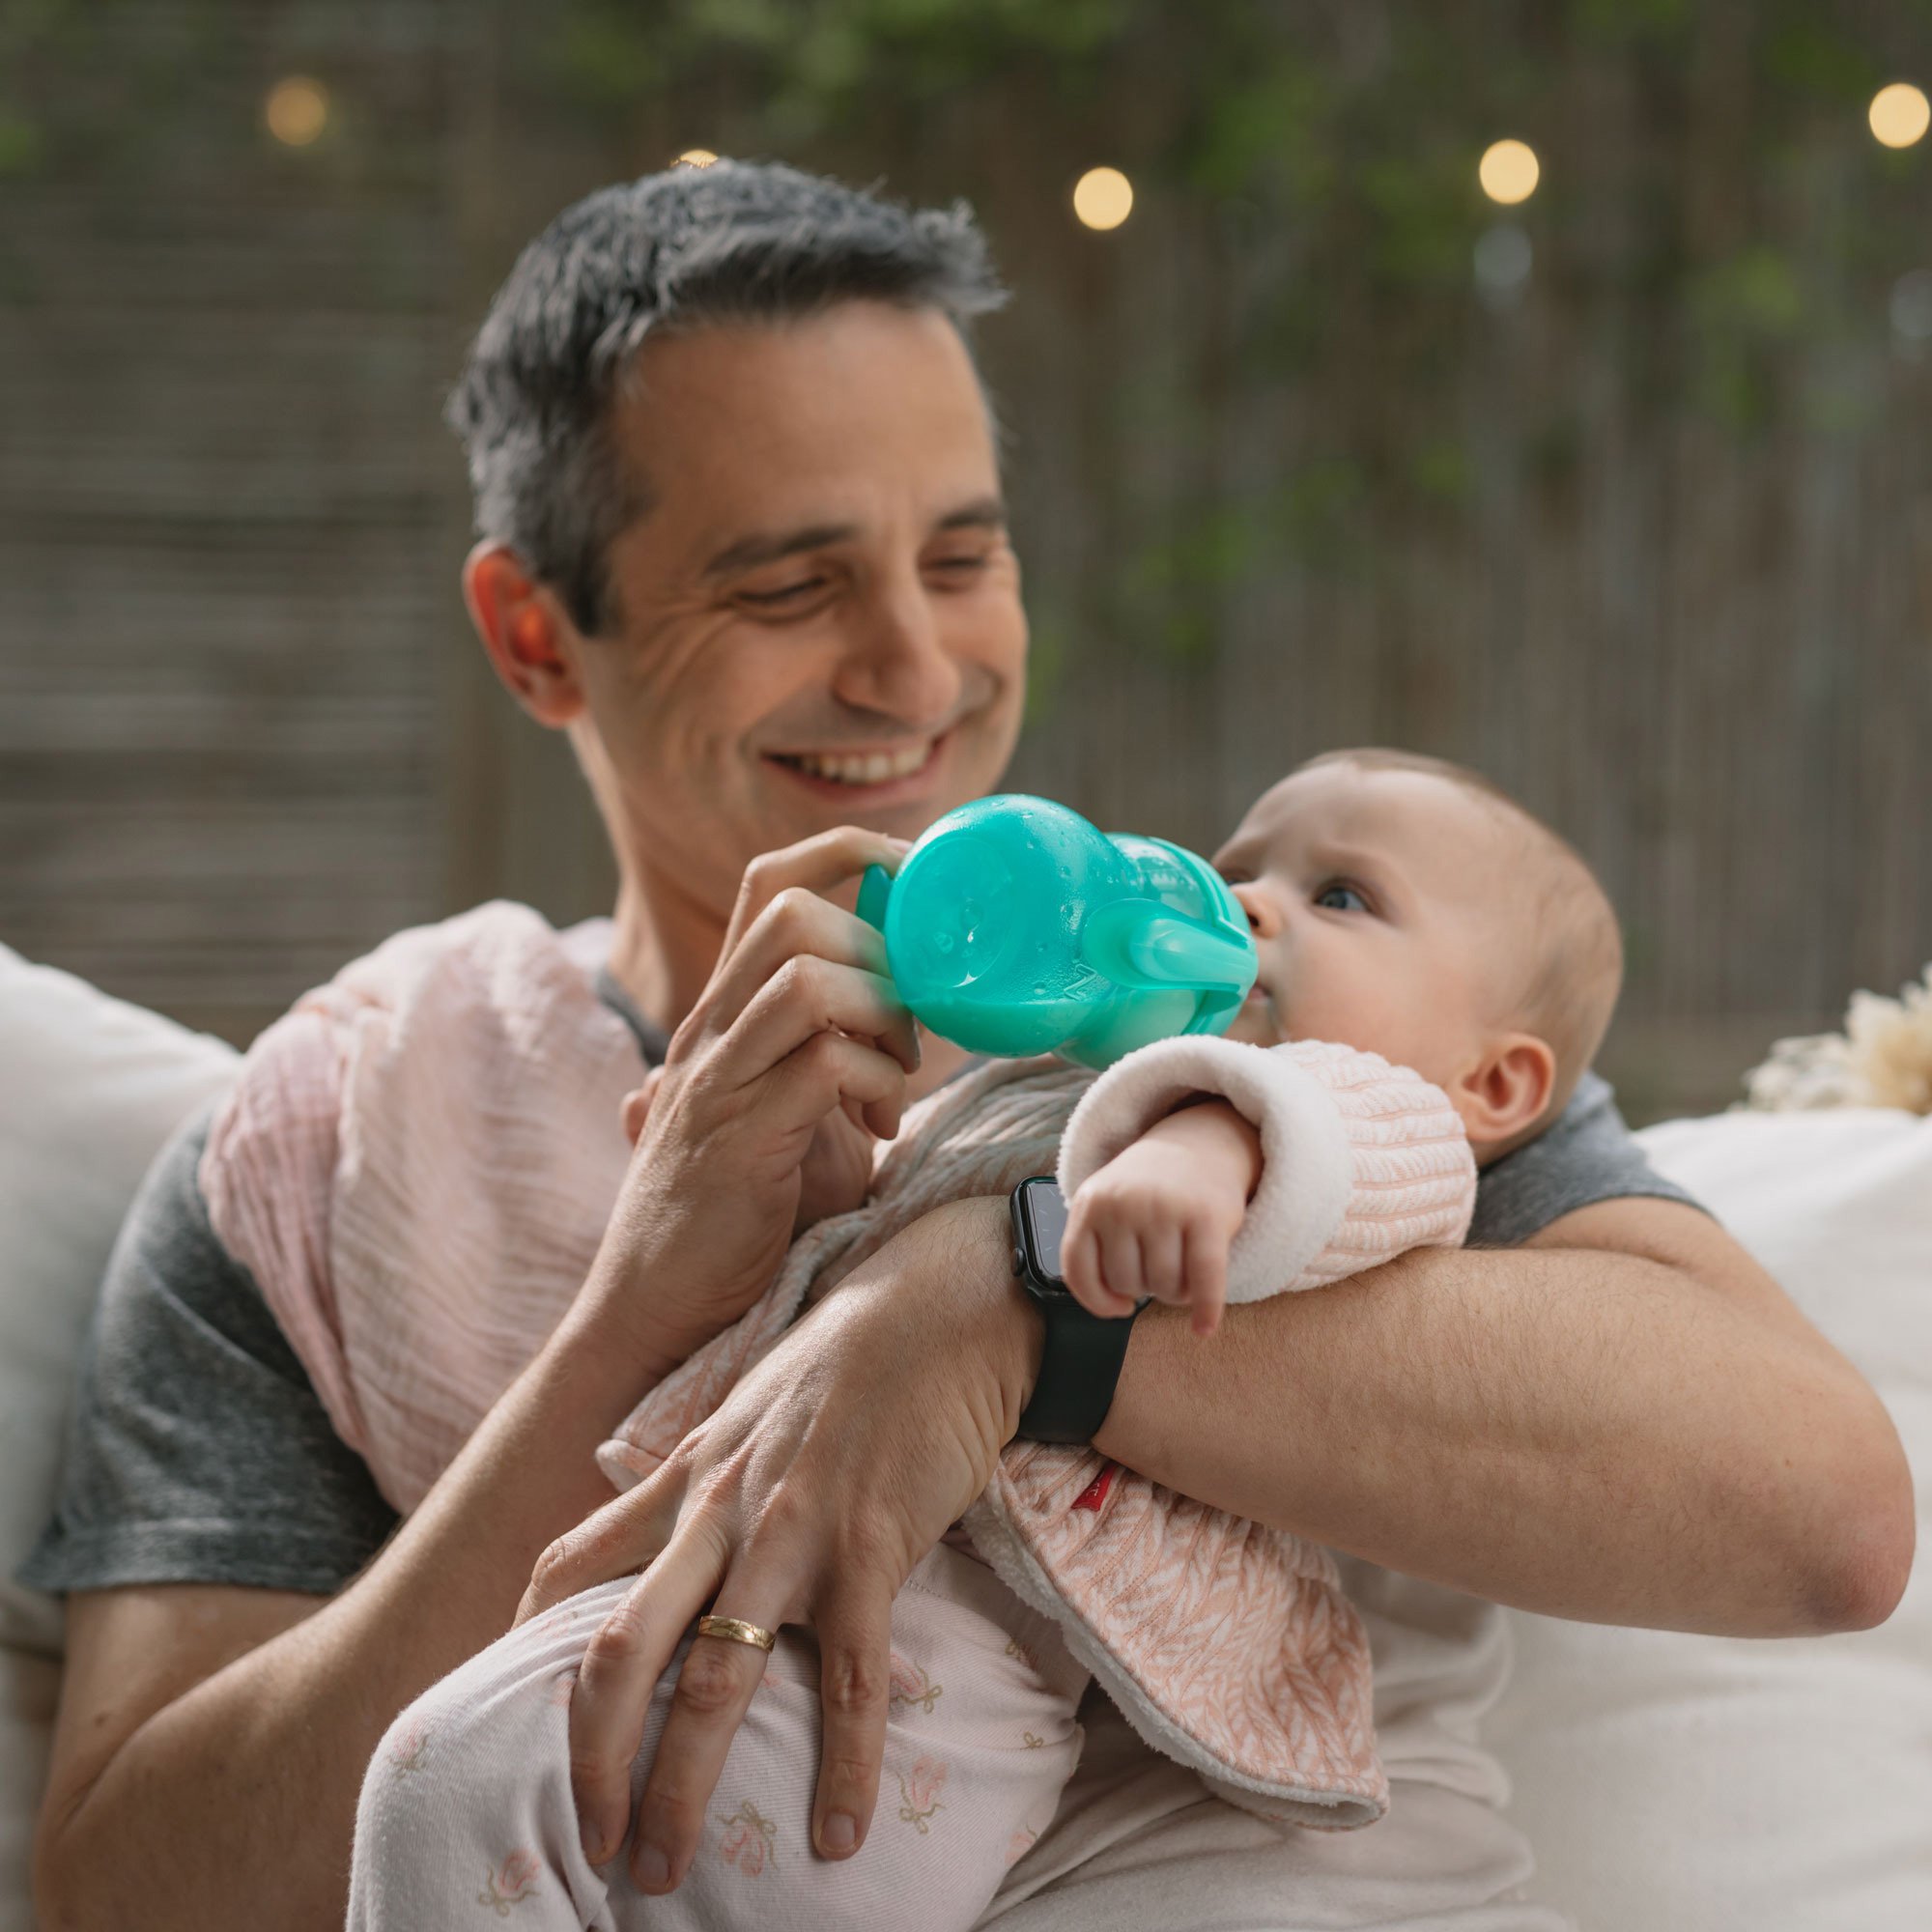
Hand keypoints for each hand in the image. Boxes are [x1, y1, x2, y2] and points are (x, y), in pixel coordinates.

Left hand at [516, 1196, 1037, 1896]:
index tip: (510, 1706)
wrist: (937, 1307)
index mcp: (684, 1475)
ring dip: (682, 1791)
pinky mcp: (867, 1554)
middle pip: (617, 1654)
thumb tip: (674, 1518)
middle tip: (589, 1843)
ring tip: (666, 1867)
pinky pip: (845, 1684)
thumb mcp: (749, 1404)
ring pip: (711, 1685)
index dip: (526, 1644)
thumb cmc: (850, 1358)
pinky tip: (839, 1836)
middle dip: (591, 1761)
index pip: (571, 1566)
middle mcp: (715, 1513)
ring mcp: (788, 1537)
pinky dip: (842, 1771)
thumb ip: (708, 1469)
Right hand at [590, 828, 919, 1357]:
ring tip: (896, 1076)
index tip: (920, 890)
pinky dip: (873, 1084)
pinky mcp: (738, 1139)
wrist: (656, 1314)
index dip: (850, 854)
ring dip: (882, 1015)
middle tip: (911, 1019)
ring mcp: (717, 1080)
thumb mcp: (793, 1115)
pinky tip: (879, 1130)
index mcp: (725, 1013)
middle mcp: (711, 1030)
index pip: (771, 881)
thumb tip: (905, 1016)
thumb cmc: (737, 1220)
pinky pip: (821, 1064)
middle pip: (792, 909)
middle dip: (879, 946)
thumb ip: (831, 1057)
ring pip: (807, 978)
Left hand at [1061, 1101, 1257, 1335]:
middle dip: (1146, 1287)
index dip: (1096, 1300)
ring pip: (1164, 1287)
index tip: (1118, 1307)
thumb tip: (1108, 1307)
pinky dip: (1206, 1310)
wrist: (1199, 1144)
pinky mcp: (1206, 1216)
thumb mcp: (1107, 1202)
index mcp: (1091, 1201)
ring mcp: (1165, 1208)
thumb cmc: (1149, 1190)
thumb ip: (1095, 1246)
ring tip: (1182, 1267)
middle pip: (1127, 1283)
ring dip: (1176, 1292)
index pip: (1078, 1271)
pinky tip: (1204, 1328)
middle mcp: (1124, 1202)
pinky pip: (1203, 1280)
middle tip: (1160, 1264)